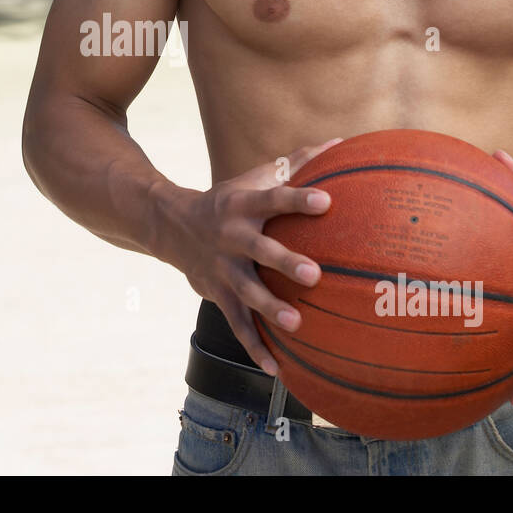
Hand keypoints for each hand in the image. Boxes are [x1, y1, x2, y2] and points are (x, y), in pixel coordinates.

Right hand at [155, 137, 343, 374]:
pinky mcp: (218, 295)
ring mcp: (223, 269)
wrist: (172, 225)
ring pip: (246, 292)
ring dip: (270, 309)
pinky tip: (276, 368)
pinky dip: (254, 347)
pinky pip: (237, 324)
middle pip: (259, 250)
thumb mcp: (254, 178)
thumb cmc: (230, 199)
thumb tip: (340, 143)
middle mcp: (231, 237)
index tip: (326, 201)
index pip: (273, 199)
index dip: (298, 199)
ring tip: (297, 324)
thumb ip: (297, 162)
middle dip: (285, 263)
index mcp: (243, 205)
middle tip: (314, 274)